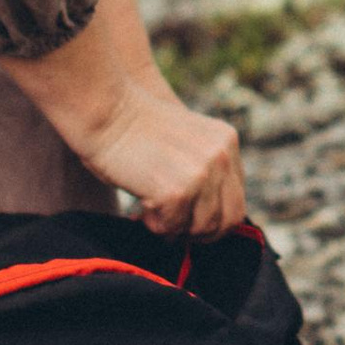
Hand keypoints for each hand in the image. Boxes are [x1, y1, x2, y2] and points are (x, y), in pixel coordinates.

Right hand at [67, 80, 244, 239]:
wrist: (107, 113)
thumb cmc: (136, 131)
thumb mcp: (187, 143)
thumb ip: (206, 170)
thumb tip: (211, 220)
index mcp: (227, 142)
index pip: (237, 200)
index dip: (212, 217)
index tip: (187, 218)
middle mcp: (221, 157)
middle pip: (228, 220)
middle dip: (199, 231)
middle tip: (172, 224)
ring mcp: (201, 174)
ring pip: (202, 228)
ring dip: (175, 227)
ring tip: (152, 211)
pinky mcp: (177, 191)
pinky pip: (174, 227)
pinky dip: (156, 224)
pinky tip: (142, 208)